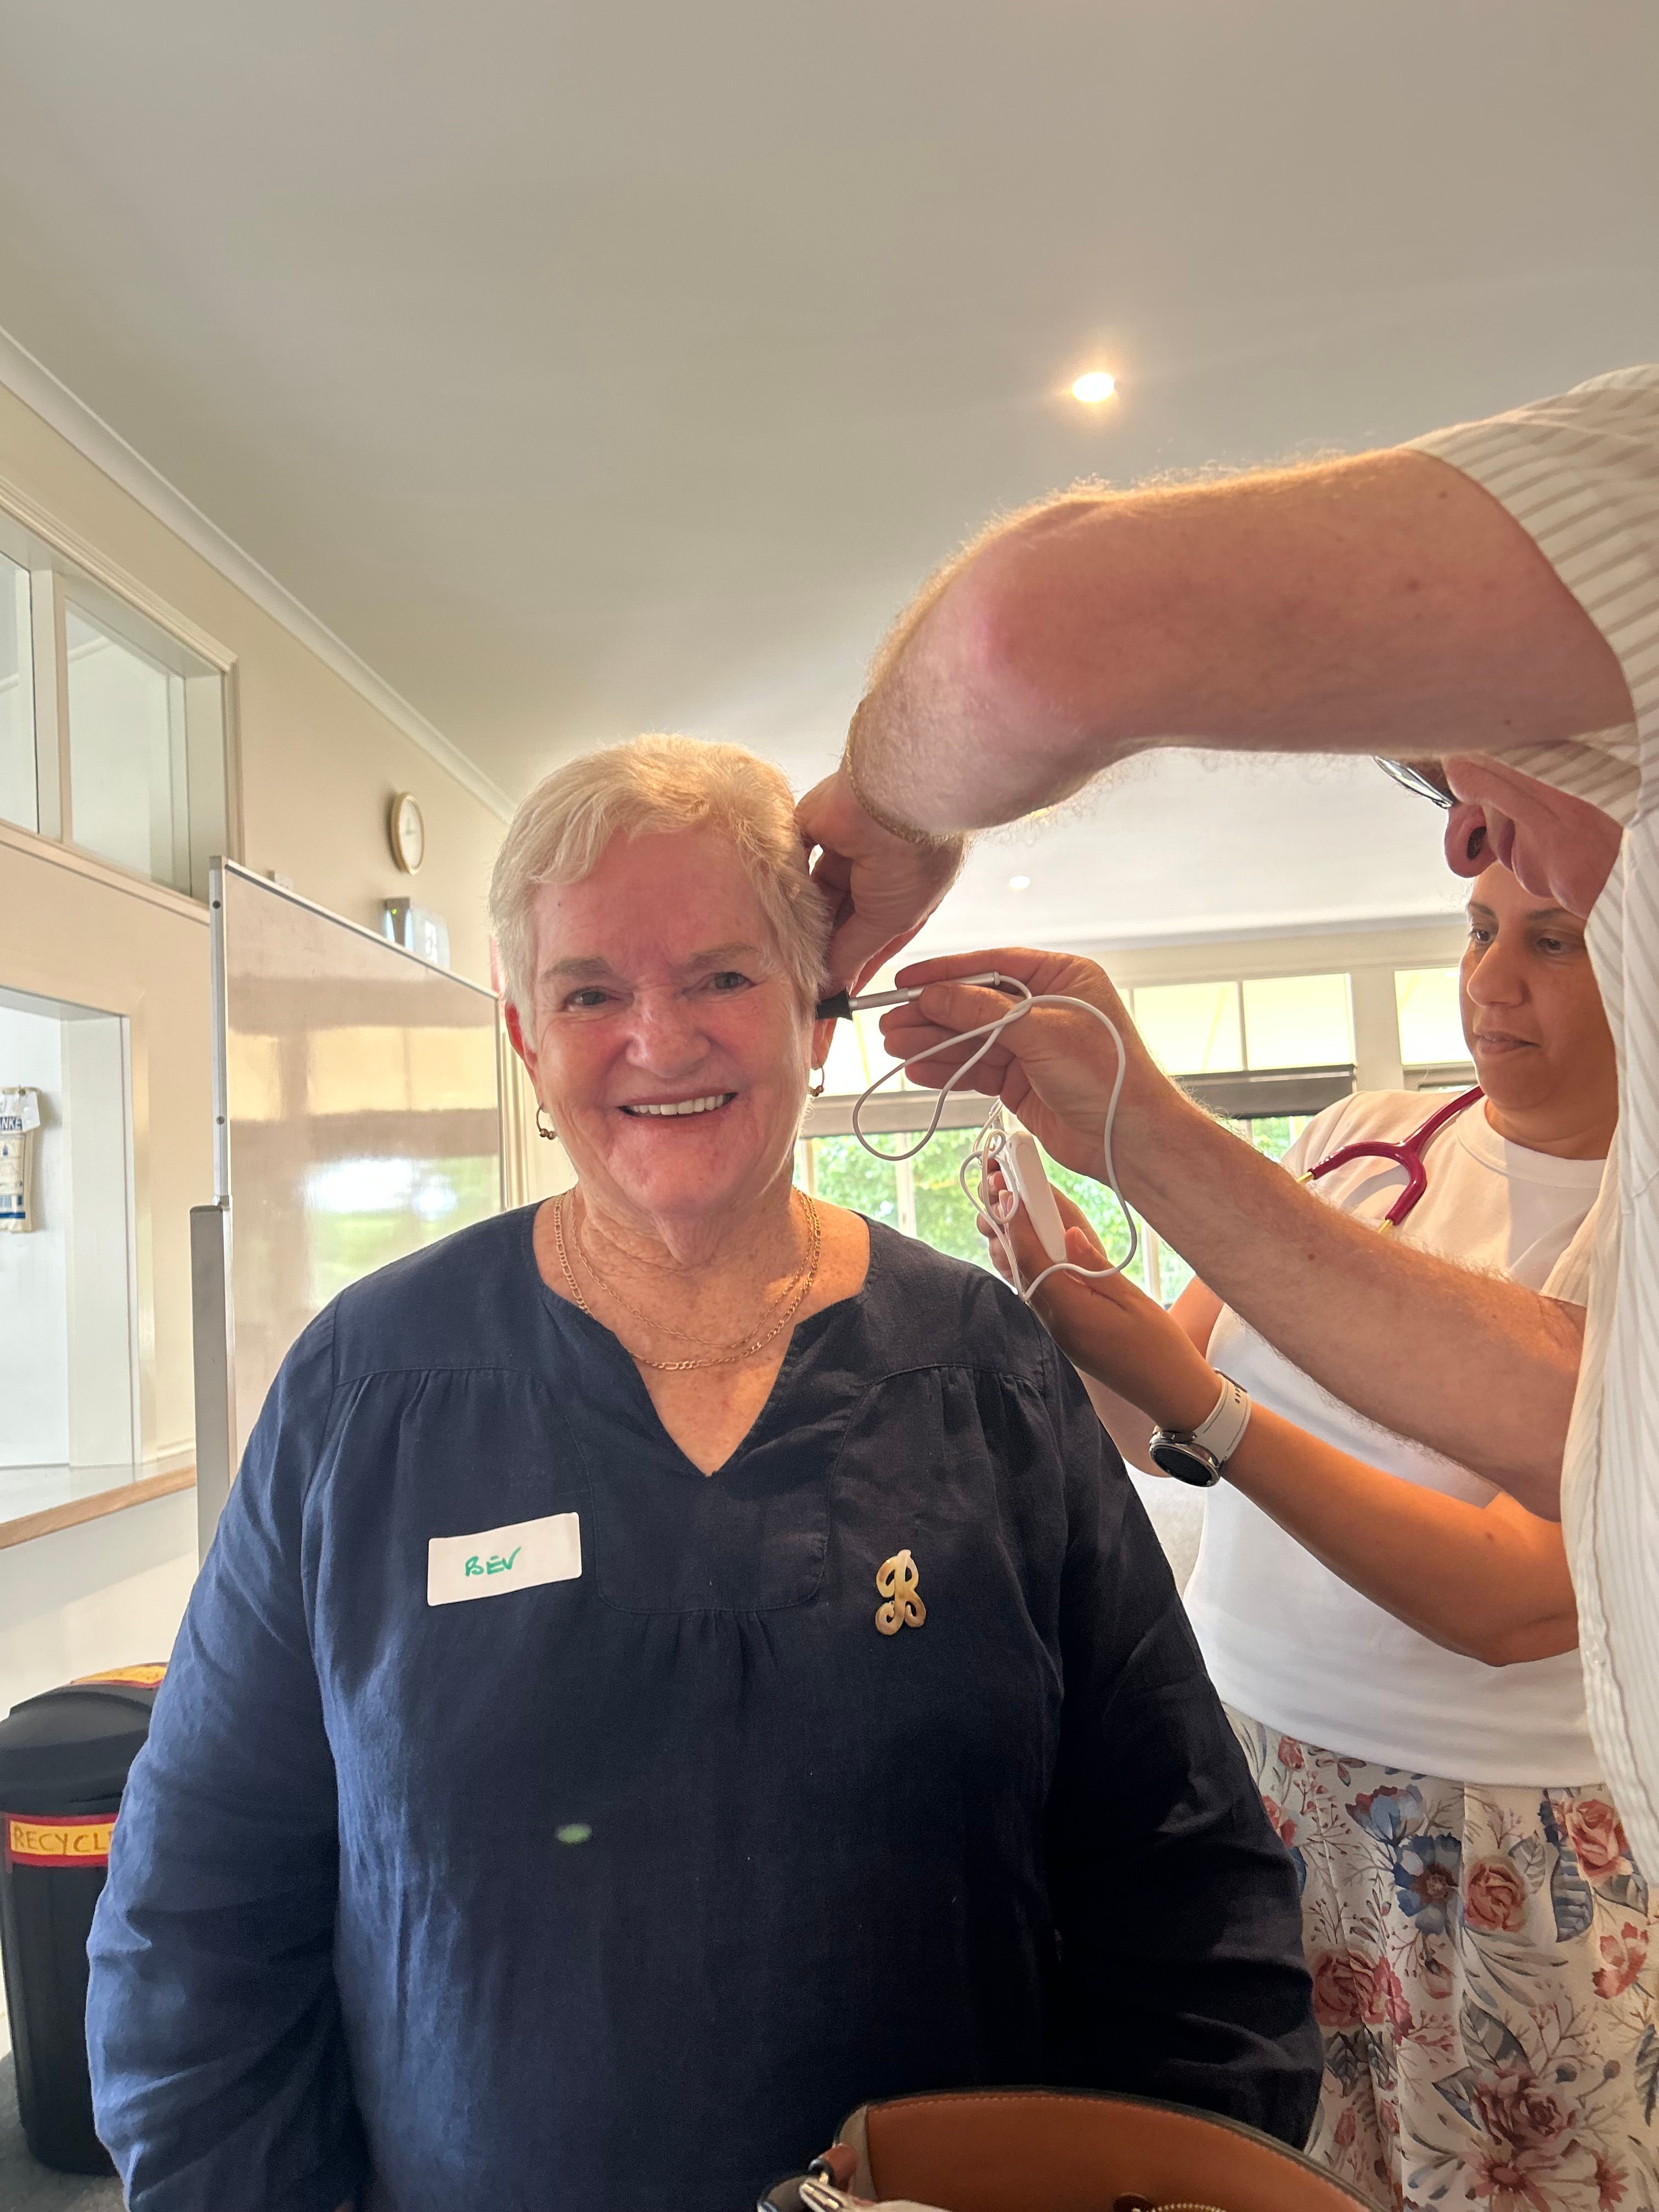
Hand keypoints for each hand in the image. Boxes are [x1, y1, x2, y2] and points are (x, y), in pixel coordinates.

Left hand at [796, 766, 965, 989]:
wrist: (900, 796)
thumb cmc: (914, 856)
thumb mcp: (889, 922)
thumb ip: (854, 954)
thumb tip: (830, 987)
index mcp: (901, 895)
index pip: (865, 943)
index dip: (847, 975)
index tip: (827, 1008)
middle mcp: (871, 873)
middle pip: (836, 924)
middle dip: (820, 955)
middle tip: (795, 991)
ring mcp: (842, 850)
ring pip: (813, 898)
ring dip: (799, 927)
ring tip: (779, 962)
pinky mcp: (810, 829)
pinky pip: (790, 864)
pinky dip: (782, 888)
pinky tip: (768, 918)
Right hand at [881, 946, 1182, 1179]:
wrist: (1128, 1138)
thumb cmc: (1107, 1075)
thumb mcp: (1042, 1032)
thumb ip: (983, 1012)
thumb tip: (934, 996)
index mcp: (1062, 978)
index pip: (993, 965)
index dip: (947, 972)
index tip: (907, 980)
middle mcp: (1044, 1007)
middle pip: (975, 1003)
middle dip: (932, 1013)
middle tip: (891, 1021)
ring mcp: (1031, 1045)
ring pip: (970, 1038)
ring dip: (933, 1043)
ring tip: (896, 1046)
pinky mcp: (1020, 1080)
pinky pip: (975, 1069)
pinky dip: (947, 1070)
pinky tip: (919, 1069)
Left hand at [980, 1169, 1219, 1431]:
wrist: (1170, 1394)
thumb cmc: (1161, 1348)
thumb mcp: (1134, 1299)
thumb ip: (1096, 1267)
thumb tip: (1069, 1234)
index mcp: (1071, 1313)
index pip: (1033, 1261)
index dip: (1018, 1224)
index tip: (1011, 1192)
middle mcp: (1056, 1324)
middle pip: (1022, 1269)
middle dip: (1010, 1229)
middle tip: (1004, 1192)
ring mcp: (1059, 1332)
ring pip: (1027, 1282)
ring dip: (1019, 1247)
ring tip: (1015, 1210)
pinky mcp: (1066, 1334)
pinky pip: (1041, 1295)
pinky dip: (1034, 1267)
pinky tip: (1039, 1248)